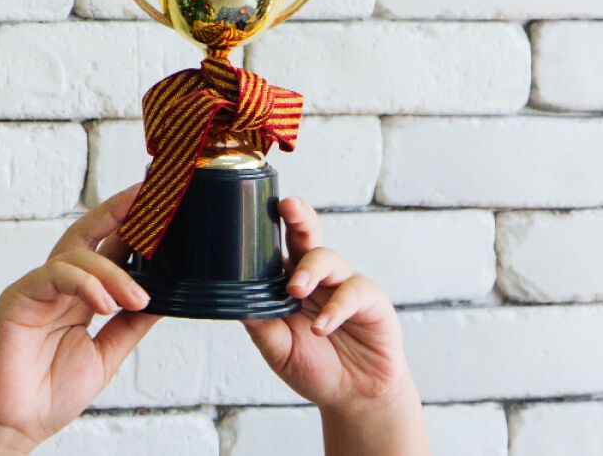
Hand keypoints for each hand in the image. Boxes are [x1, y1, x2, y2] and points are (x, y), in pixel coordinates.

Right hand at [0, 185, 158, 455]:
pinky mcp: (19, 297)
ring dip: (113, 272)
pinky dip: (85, 283)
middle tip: (146, 198)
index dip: (130, 227)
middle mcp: (60, 287)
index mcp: (81, 297)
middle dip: (117, 213)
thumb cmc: (48, 394)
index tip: (158, 207)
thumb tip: (164, 297)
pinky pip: (55, 275)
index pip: (107, 250)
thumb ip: (131, 324)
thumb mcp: (106, 355)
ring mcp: (38, 289)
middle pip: (88, 235)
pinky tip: (105, 303)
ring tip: (137, 298)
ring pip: (78, 256)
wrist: (11, 424)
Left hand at [243, 198, 428, 455]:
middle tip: (287, 206)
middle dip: (298, 217)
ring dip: (310, 270)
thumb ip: (260, 323)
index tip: (250, 211)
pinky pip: (354, 292)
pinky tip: (322, 327)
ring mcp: (344, 284)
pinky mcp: (371, 300)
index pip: (277, 247)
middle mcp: (318, 276)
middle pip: (307, 236)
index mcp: (290, 281)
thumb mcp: (278, 349)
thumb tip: (232, 299)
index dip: (268, 228)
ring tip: (296, 290)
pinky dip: (336, 308)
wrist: (355, 396)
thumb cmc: (315, 367)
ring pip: (328, 258)